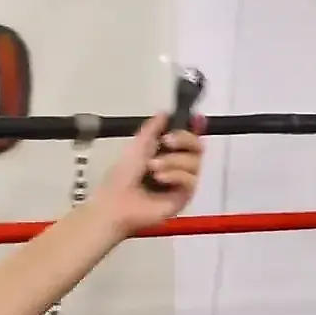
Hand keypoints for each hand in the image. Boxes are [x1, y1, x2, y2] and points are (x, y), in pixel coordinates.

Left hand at [92, 113, 206, 235]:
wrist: (117, 202)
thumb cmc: (123, 175)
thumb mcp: (137, 145)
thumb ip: (153, 128)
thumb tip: (165, 112)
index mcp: (167, 152)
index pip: (189, 137)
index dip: (194, 127)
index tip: (195, 119)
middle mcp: (178, 165)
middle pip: (198, 146)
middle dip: (185, 139)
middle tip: (167, 141)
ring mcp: (182, 182)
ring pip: (195, 162)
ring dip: (173, 161)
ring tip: (153, 168)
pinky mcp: (185, 196)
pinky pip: (191, 180)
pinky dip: (176, 175)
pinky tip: (160, 179)